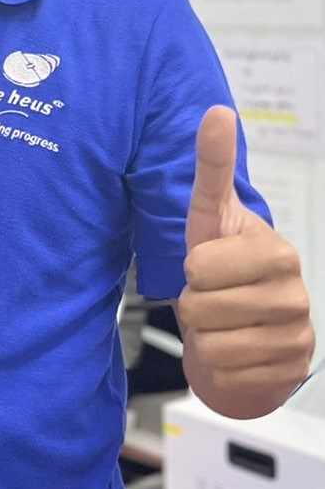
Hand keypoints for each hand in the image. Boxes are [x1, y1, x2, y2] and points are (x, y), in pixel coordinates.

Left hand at [178, 106, 314, 414]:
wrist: (242, 324)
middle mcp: (295, 295)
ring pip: (212, 347)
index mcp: (277, 253)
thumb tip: (217, 110)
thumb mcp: (210, 214)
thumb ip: (213, 164)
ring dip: (205, 338)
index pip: (198, 269)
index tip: (209, 264)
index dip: (191, 269)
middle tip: (212, 297)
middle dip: (193, 305)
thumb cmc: (222, 264)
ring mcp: (298, 339)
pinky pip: (227, 377)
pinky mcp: (289, 376)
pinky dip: (220, 368)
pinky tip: (236, 351)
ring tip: (222, 323)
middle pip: (199, 309)